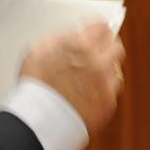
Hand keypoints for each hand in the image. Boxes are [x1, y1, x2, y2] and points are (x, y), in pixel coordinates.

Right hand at [20, 22, 124, 136]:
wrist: (38, 122)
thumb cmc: (34, 86)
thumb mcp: (37, 51)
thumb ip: (59, 38)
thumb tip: (72, 34)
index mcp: (81, 45)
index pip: (102, 27)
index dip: (96, 30)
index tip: (95, 33)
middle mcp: (98, 62)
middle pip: (116, 47)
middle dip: (107, 48)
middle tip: (99, 52)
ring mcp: (105, 83)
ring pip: (116, 70)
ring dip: (106, 70)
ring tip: (90, 77)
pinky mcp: (108, 103)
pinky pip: (112, 90)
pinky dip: (103, 90)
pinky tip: (89, 93)